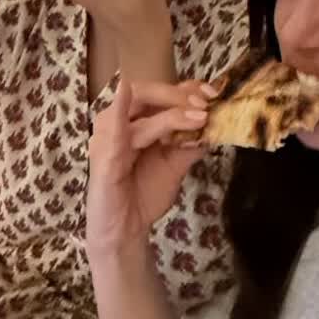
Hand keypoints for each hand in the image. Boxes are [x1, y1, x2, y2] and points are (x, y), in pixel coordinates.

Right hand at [86, 78, 217, 257]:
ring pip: (138, 114)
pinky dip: (118, 110)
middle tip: (205, 105)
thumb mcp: (174, 165)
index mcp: (133, 121)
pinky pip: (111, 131)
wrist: (126, 230)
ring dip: (170, 113)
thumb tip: (214, 123)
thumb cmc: (144, 194)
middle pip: (144, 94)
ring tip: (199, 118)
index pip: (157, 92)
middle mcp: (116, 123)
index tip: (212, 93)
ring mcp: (107, 138)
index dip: (184, 88)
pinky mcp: (104, 157)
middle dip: (177, 96)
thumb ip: (190, 144)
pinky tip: (123, 91)